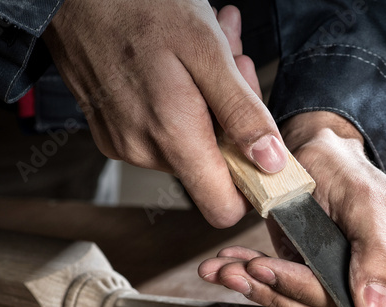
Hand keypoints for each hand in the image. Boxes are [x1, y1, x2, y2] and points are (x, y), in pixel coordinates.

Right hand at [44, 1, 287, 227]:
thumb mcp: (208, 52)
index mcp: (172, 137)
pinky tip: (180, 62)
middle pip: (214, 166)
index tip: (262, 150)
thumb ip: (242, 113)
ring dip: (211, 100)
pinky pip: (163, 130)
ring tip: (205, 52)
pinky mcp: (112, 130)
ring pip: (191, 142)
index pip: (223, 208)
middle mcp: (144, 151)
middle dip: (233, 118)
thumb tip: (272, 163)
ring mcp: (124, 142)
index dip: (251, 186)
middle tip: (233, 64)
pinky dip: (183, 99)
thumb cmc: (138, 6)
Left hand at [198, 111, 385, 306]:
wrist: (320, 157)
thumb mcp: (365, 201)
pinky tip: (231, 270)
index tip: (268, 269)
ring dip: (263, 291)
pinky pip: (297, 303)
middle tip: (237, 269)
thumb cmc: (348, 168)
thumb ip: (377, 256)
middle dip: (280, 290)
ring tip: (226, 269)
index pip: (366, 300)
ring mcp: (364, 295)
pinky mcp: (331, 294)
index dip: (314, 289)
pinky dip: (260, 286)